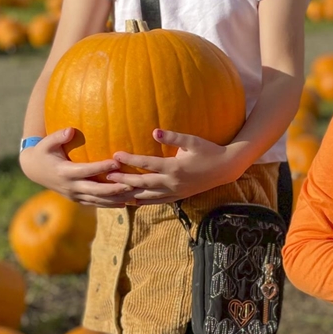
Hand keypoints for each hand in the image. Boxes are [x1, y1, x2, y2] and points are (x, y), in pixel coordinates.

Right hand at [18, 127, 134, 207]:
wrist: (34, 170)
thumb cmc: (44, 152)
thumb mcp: (47, 143)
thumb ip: (58, 136)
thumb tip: (70, 130)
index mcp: (64, 172)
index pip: (86, 170)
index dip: (101, 167)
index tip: (117, 162)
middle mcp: (70, 186)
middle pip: (95, 190)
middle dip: (114, 188)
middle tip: (133, 184)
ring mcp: (74, 195)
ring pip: (98, 200)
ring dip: (116, 199)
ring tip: (135, 196)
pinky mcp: (77, 199)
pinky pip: (96, 203)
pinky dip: (111, 204)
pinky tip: (127, 202)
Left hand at [106, 129, 243, 205]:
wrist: (225, 168)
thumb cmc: (209, 150)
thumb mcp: (192, 141)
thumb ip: (173, 136)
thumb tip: (154, 131)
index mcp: (174, 167)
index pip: (146, 164)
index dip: (130, 160)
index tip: (115, 155)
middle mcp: (172, 182)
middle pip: (142, 183)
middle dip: (123, 179)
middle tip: (107, 176)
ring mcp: (175, 191)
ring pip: (148, 196)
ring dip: (130, 193)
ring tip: (114, 191)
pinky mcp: (178, 197)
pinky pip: (157, 201)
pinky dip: (143, 201)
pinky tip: (132, 201)